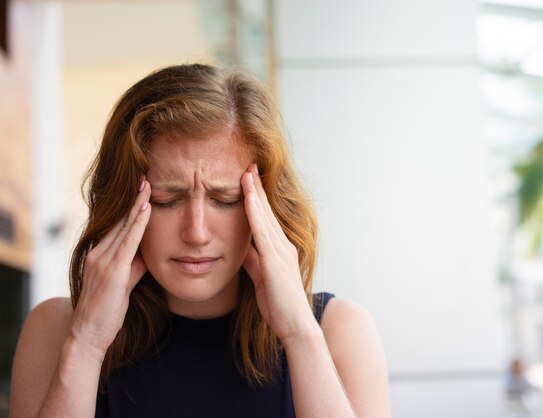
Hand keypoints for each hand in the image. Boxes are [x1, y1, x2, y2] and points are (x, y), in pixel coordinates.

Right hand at [70, 179, 151, 356]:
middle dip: (133, 199)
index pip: (118, 226)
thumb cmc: (107, 312)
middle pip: (119, 221)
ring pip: (123, 227)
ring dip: (137, 205)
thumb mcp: (124, 284)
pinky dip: (138, 224)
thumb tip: (147, 254)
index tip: (141, 190)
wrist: (88, 335)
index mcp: (99, 255)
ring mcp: (103, 261)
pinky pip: (128, 242)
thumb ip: (134, 266)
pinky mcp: (112, 271)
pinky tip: (146, 210)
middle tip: (145, 177)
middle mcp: (98, 253)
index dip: (130, 207)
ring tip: (147, 185)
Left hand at [241, 165, 317, 346]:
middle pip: (266, 211)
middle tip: (248, 165)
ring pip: (265, 217)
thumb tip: (242, 246)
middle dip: (257, 188)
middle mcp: (283, 246)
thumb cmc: (279, 304)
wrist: (295, 325)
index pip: (265, 218)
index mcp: (280, 250)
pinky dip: (254, 213)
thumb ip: (253, 260)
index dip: (257, 198)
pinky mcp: (275, 261)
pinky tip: (248, 198)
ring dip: (255, 194)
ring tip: (246, 173)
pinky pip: (262, 232)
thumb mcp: (261, 277)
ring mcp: (281, 252)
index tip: (248, 180)